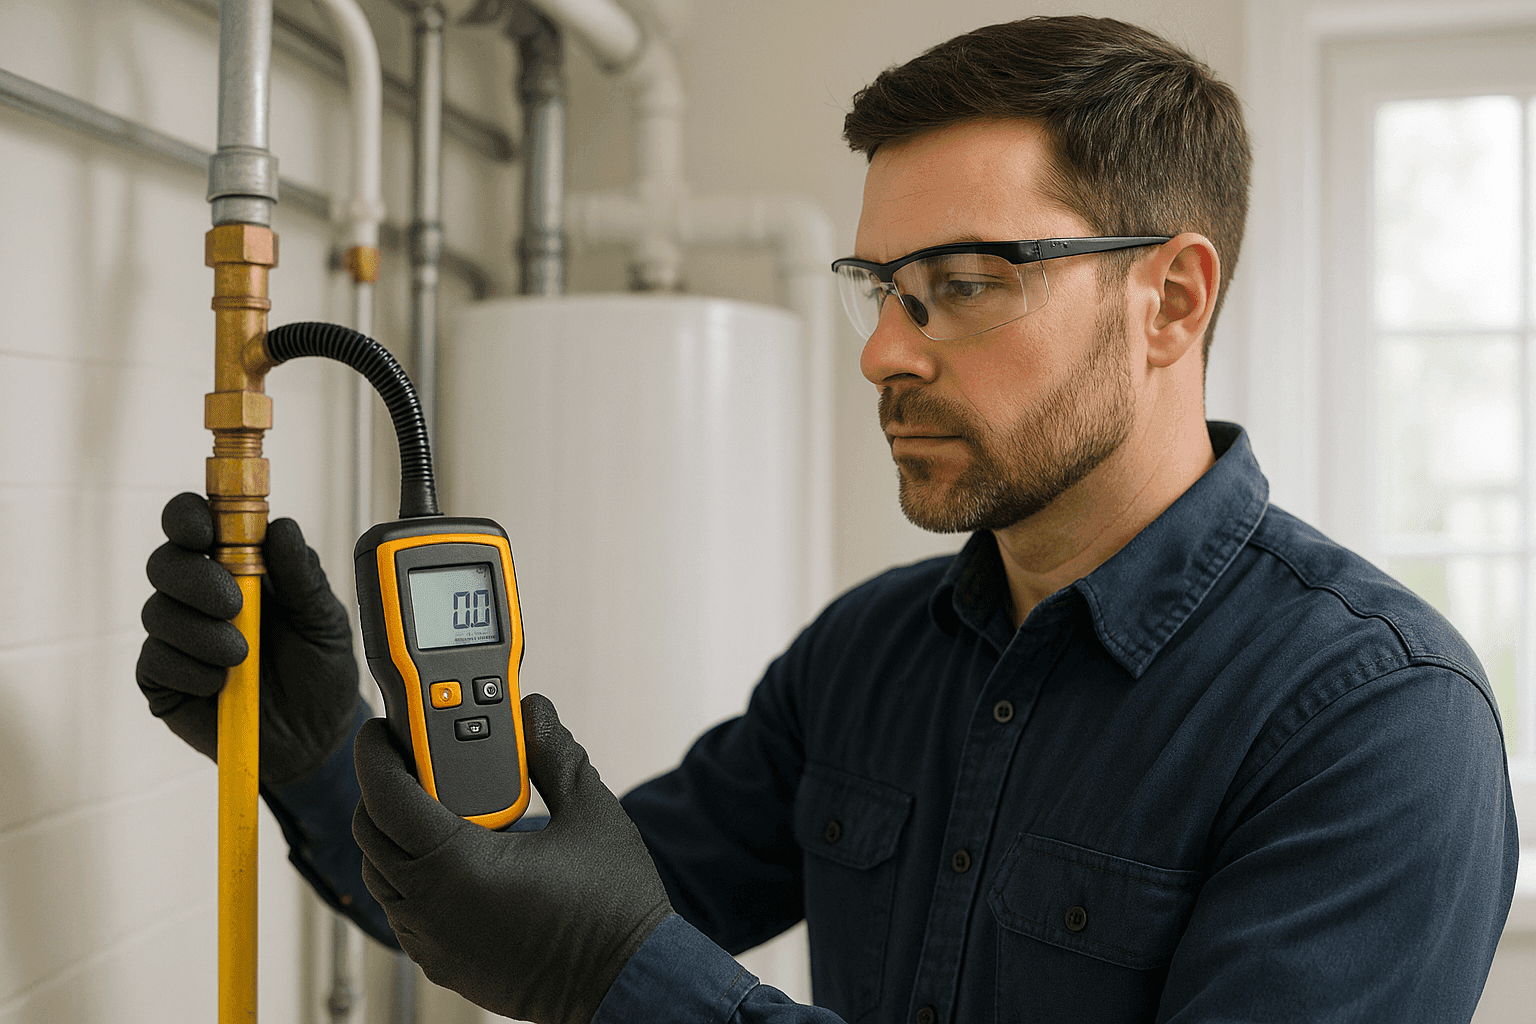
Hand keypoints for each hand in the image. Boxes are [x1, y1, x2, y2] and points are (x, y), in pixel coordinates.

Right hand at [136, 492, 361, 784]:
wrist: (315, 740)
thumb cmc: (320, 671)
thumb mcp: (325, 621)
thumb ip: (304, 577)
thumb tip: (282, 528)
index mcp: (238, 567)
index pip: (195, 524)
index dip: (188, 516)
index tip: (202, 528)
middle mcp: (200, 596)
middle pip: (166, 561)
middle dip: (195, 578)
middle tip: (234, 604)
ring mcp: (178, 637)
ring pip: (158, 611)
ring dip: (201, 632)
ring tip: (242, 656)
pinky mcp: (164, 679)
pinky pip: (155, 661)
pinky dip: (190, 669)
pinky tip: (221, 684)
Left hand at [352, 693, 673, 1023]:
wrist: (626, 983)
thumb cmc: (613, 908)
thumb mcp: (590, 813)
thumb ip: (554, 755)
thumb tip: (534, 712)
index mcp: (458, 867)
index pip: (388, 797)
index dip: (377, 754)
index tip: (380, 729)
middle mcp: (431, 909)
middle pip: (371, 835)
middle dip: (382, 790)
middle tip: (413, 761)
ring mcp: (432, 943)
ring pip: (380, 876)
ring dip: (393, 836)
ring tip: (434, 806)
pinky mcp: (443, 964)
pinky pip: (401, 912)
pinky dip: (409, 877)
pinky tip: (449, 857)